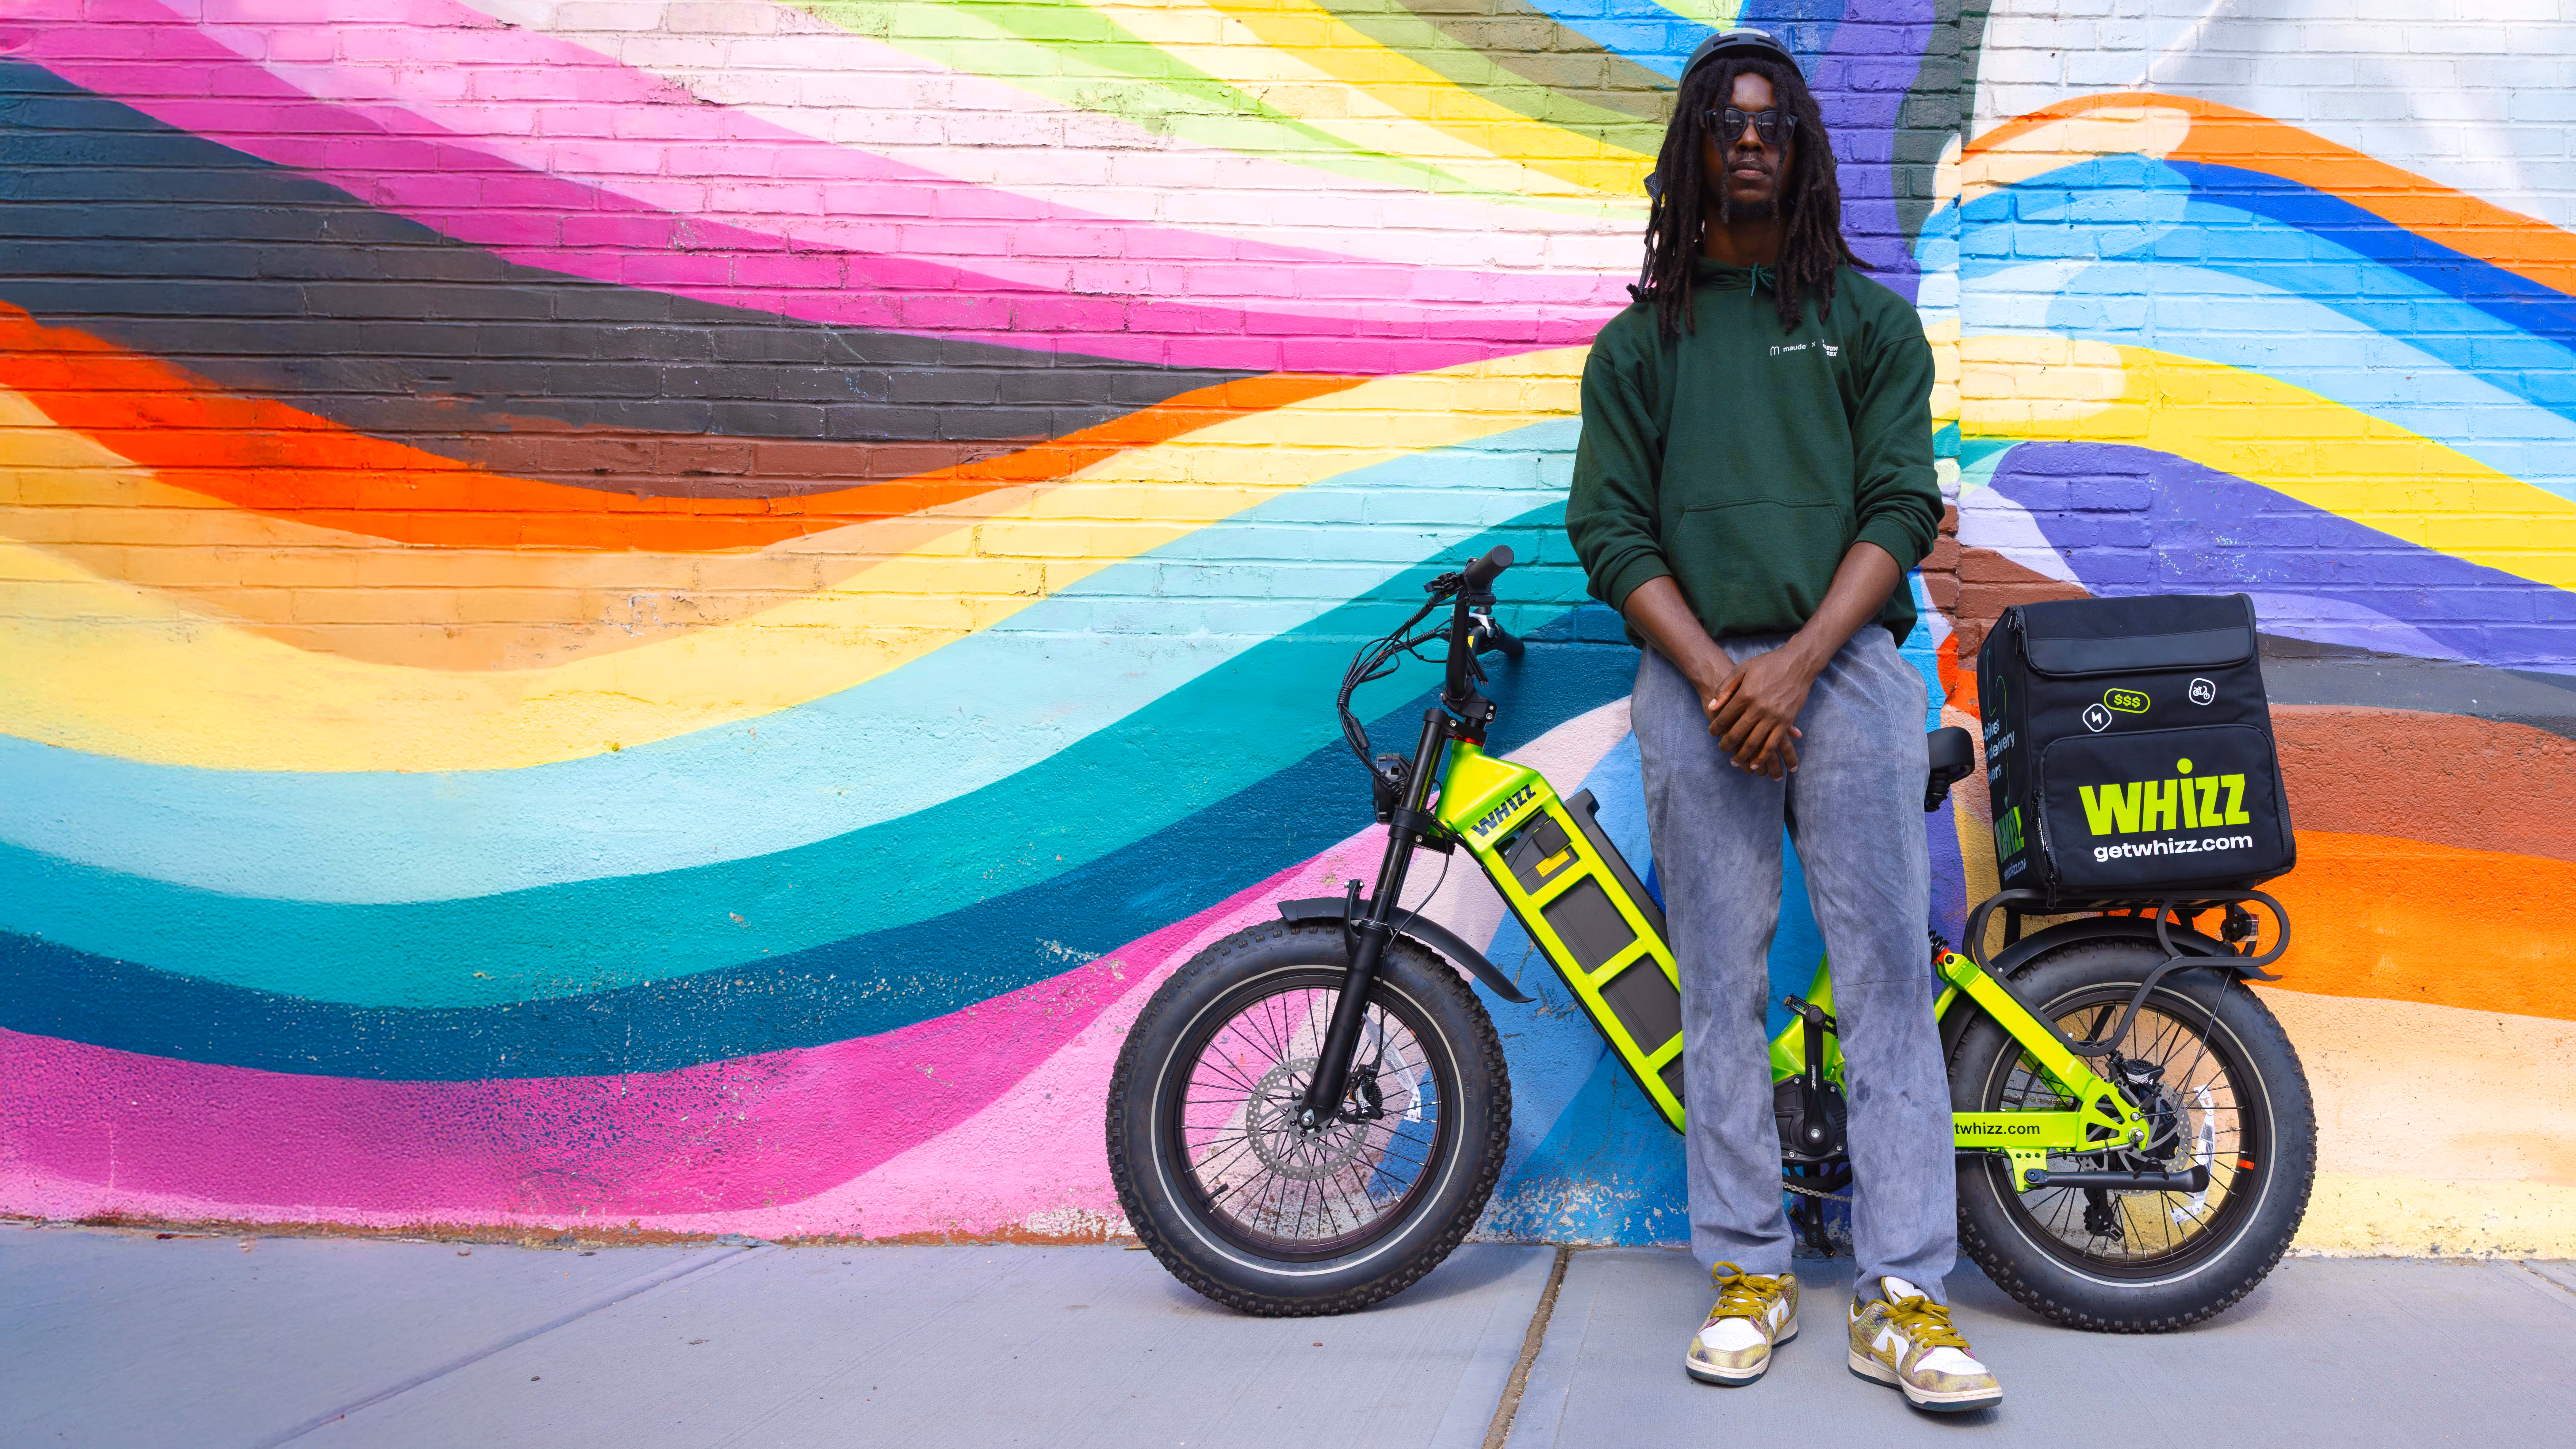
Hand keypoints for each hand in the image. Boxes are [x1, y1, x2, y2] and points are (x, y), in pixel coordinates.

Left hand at [1705, 646, 1816, 777]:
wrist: (1798, 663)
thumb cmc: (1768, 664)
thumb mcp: (1742, 669)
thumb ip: (1725, 688)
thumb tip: (1712, 707)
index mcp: (1745, 695)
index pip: (1724, 718)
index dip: (1715, 728)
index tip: (1712, 733)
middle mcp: (1758, 708)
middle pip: (1737, 733)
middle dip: (1726, 744)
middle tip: (1721, 749)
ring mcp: (1774, 717)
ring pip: (1754, 743)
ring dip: (1742, 755)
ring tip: (1734, 761)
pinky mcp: (1786, 722)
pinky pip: (1773, 744)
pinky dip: (1763, 757)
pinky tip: (1755, 764)